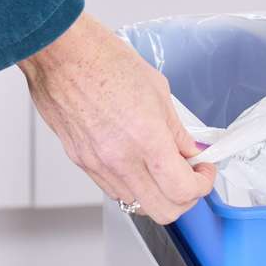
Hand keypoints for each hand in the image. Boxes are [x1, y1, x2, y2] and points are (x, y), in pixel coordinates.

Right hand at [17, 12, 215, 222]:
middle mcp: (121, 160)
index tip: (204, 171)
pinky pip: (113, 189)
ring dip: (157, 194)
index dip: (202, 185)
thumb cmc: (105, 61)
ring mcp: (98, 165)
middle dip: (184, 199)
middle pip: (163, 211)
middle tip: (189, 177)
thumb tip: (190, 151)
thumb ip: (177, 130)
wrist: (61, 54)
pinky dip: (133, 185)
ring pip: (137, 205)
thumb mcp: (158, 91)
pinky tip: (138, 163)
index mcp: (146, 139)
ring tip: (162, 168)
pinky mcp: (81, 162)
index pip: (183, 189)